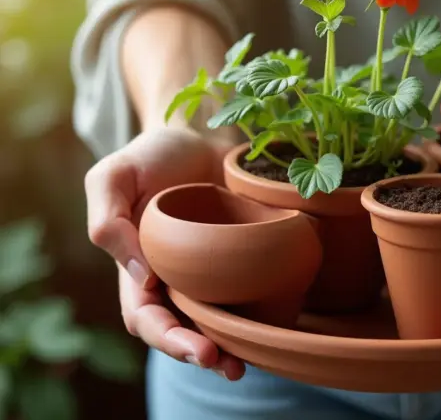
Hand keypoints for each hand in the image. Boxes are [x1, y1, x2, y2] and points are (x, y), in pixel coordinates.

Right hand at [84, 127, 244, 379]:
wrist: (196, 134)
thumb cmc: (150, 156)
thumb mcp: (112, 177)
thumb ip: (108, 223)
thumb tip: (142, 278)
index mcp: (136, 269)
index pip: (147, 318)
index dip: (168, 338)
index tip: (199, 346)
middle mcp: (172, 279)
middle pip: (181, 331)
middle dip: (200, 353)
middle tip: (229, 367)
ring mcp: (207, 273)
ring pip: (214, 322)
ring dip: (228, 347)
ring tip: (244, 366)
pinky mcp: (239, 260)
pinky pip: (244, 294)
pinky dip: (255, 315)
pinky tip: (272, 327)